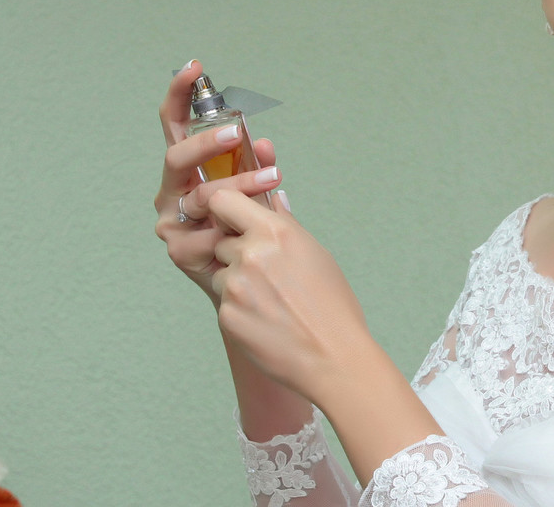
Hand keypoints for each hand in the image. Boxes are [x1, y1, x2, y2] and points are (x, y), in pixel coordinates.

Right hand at [154, 60, 283, 301]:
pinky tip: (251, 233)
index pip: (174, 125)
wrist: (252, 284)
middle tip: (239, 134)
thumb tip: (266, 146)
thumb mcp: (260, 192)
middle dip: (208, 143)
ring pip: (203, 195)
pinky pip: (209, 233)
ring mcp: (172, 221)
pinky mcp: (180, 250)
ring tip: (273, 181)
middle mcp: (172, 191)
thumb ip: (259, 166)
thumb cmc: (251, 229)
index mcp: (188, 169)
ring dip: (241, 185)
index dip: (179, 95)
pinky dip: (235, 230)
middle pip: (178, 157)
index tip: (194, 68)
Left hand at [208, 188, 370, 404]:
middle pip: (221, 240)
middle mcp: (250, 253)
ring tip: (272, 301)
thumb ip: (286, 224)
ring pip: (220, 273)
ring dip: (237, 282)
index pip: (222, 200)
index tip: (235, 222)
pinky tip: (267, 320)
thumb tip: (273, 198)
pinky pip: (224, 302)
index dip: (226, 211)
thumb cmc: (332, 304)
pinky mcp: (226, 314)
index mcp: (275, 231)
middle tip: (268, 275)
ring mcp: (235, 285)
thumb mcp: (316, 254)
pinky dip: (240, 309)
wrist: (332, 356)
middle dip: (236, 253)